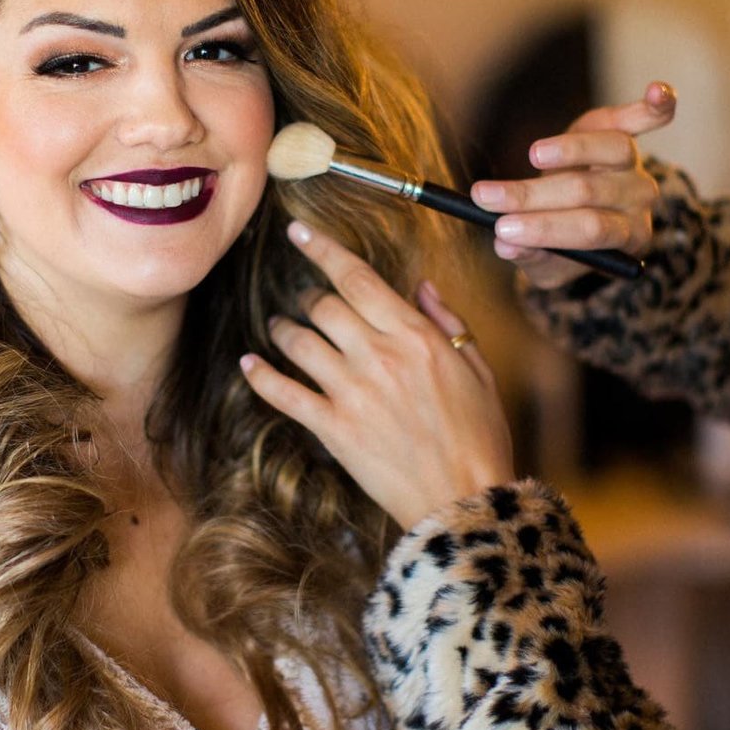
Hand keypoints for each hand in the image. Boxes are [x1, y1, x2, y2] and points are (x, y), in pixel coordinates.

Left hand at [239, 221, 515, 531]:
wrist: (466, 498)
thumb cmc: (480, 436)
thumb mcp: (477, 370)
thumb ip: (447, 323)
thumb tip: (421, 286)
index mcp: (416, 335)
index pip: (357, 277)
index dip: (322, 249)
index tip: (297, 231)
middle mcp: (379, 355)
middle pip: (324, 305)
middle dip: (308, 297)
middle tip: (305, 301)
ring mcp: (353, 392)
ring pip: (299, 342)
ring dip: (284, 330)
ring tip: (281, 328)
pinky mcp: (335, 429)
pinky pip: (286, 394)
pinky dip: (262, 376)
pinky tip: (249, 364)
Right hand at [470, 80, 676, 287]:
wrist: (589, 222)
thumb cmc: (567, 243)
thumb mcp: (550, 264)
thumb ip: (531, 255)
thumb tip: (504, 244)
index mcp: (627, 237)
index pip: (590, 230)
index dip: (545, 228)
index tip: (502, 230)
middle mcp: (638, 199)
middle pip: (590, 191)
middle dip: (532, 195)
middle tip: (485, 196)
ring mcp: (636, 165)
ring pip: (612, 149)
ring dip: (571, 149)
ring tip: (534, 154)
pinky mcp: (628, 134)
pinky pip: (644, 119)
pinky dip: (655, 106)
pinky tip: (658, 91)